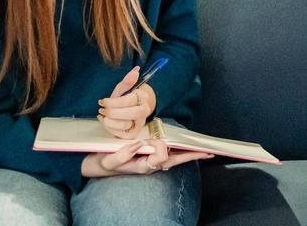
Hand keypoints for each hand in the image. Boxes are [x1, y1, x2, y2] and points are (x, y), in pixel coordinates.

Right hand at [81, 138, 212, 177]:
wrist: (98, 165)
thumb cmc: (104, 162)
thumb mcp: (109, 160)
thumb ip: (122, 155)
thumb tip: (139, 145)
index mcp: (143, 166)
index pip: (161, 156)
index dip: (159, 146)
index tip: (149, 140)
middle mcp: (151, 165)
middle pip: (176, 160)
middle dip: (191, 156)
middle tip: (208, 152)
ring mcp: (152, 162)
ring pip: (174, 158)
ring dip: (189, 153)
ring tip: (203, 151)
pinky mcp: (151, 157)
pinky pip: (169, 154)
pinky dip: (179, 150)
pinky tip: (186, 147)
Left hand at [97, 67, 155, 139]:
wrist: (132, 109)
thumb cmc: (125, 99)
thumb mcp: (124, 89)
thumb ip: (127, 81)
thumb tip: (136, 70)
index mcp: (143, 97)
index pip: (129, 101)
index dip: (113, 102)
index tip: (102, 101)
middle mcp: (144, 110)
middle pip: (130, 114)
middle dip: (112, 112)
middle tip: (101, 110)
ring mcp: (140, 123)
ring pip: (124, 124)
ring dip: (109, 121)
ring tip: (102, 116)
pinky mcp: (133, 133)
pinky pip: (121, 134)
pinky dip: (110, 129)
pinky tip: (106, 122)